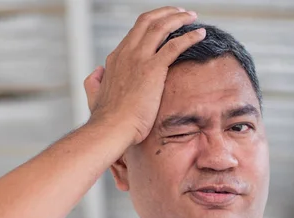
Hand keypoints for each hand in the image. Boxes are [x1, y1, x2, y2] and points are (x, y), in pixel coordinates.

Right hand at [84, 7, 205, 144]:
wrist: (111, 128)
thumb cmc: (105, 118)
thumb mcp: (93, 96)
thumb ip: (93, 82)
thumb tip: (96, 72)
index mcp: (115, 59)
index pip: (134, 33)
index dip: (150, 26)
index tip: (163, 26)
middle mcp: (126, 53)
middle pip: (147, 21)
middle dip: (166, 12)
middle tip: (181, 13)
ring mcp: (139, 59)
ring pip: (162, 26)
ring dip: (180, 18)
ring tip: (192, 17)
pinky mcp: (153, 68)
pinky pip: (175, 45)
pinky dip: (190, 36)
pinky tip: (200, 34)